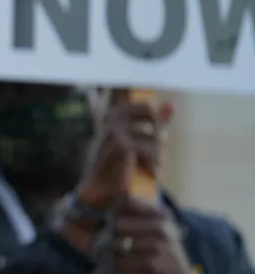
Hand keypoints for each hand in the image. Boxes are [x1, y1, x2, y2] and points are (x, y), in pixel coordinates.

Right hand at [77, 89, 172, 208]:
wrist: (103, 191)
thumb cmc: (121, 164)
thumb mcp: (141, 140)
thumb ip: (155, 122)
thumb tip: (171, 104)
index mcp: (114, 112)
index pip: (122, 87)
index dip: (129, 82)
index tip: (139, 91)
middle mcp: (112, 117)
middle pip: (151, 110)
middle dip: (159, 133)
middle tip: (154, 151)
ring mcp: (115, 130)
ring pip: (156, 136)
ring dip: (158, 155)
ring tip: (150, 167)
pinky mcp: (123, 146)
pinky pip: (152, 151)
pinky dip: (154, 165)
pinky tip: (148, 173)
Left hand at [105, 195, 204, 273]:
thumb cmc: (164, 252)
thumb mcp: (159, 229)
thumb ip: (138, 214)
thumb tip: (113, 200)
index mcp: (162, 216)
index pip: (127, 201)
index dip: (115, 210)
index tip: (114, 217)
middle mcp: (162, 228)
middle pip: (118, 224)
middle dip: (115, 236)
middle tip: (122, 243)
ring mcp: (157, 246)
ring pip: (116, 244)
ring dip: (117, 253)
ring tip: (129, 256)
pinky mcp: (151, 265)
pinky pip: (120, 262)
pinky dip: (121, 266)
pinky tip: (132, 267)